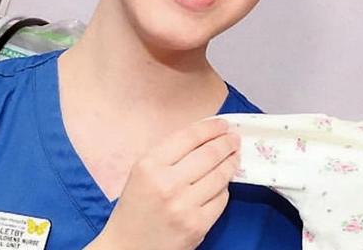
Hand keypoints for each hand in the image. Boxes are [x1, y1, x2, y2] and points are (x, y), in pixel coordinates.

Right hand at [85, 118, 240, 249]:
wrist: (128, 248)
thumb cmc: (136, 207)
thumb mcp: (142, 171)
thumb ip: (169, 153)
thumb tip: (204, 134)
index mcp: (150, 166)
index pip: (189, 137)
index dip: (211, 127)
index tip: (222, 124)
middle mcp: (167, 184)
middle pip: (210, 154)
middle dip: (227, 143)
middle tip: (234, 138)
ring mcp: (184, 206)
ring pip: (220, 176)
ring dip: (231, 163)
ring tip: (234, 156)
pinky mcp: (198, 225)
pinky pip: (221, 199)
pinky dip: (224, 188)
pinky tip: (222, 183)